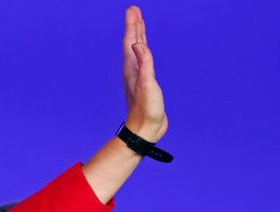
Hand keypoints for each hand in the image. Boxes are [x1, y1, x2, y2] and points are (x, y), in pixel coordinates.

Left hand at [122, 6, 166, 141]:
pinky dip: (144, 51)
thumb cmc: (147, 110)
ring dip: (138, 37)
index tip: (133, 9)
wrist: (145, 130)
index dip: (133, 25)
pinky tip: (144, 52)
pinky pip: (143, 61)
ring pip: (137, 51)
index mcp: (133, 68)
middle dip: (134, 26)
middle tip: (134, 11)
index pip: (131, 41)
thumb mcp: (147, 84)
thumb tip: (136, 43)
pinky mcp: (144, 83)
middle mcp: (133, 70)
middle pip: (133, 42)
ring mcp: (138, 77)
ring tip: (139, 26)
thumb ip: (144, 64)